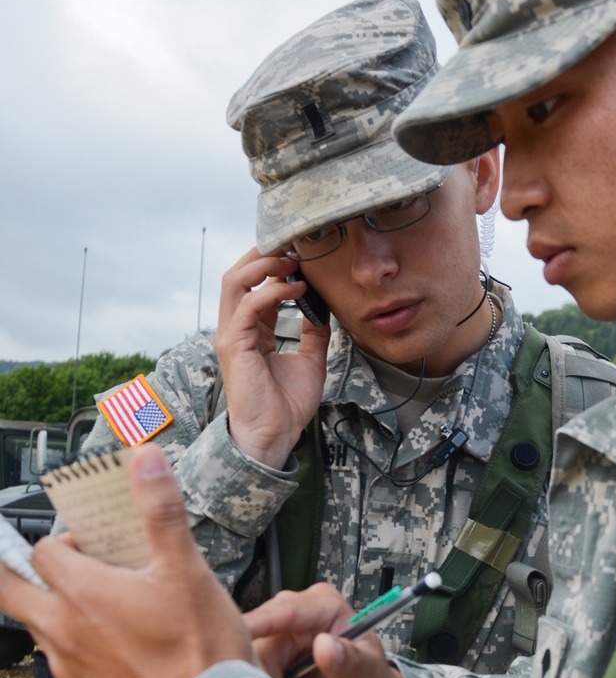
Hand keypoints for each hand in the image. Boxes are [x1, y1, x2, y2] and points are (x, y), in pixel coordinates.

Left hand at [0, 447, 252, 677]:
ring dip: (58, 615)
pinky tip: (122, 654)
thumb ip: (159, 511)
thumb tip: (144, 457)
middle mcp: (62, 632)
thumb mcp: (187, 570)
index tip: (92, 545)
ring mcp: (68, 672)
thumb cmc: (202, 652)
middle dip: (19, 572)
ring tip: (105, 613)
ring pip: (41, 631)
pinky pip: (65, 668)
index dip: (64, 541)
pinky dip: (81, 653)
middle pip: (11, 591)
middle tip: (44, 565)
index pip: (42, 550)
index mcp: (81, 593)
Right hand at [216, 247, 330, 467]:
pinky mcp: (233, 345)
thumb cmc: (287, 404)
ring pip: (235, 281)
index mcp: (252, 330)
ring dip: (263, 264)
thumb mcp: (310, 359)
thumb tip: (323, 305)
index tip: (303, 251)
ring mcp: (231, 334)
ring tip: (293, 259)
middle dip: (264, 253)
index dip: (276, 264)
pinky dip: (273, 291)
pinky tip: (297, 287)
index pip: (256, 285)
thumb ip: (314, 331)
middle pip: (239, 275)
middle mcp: (237, 328)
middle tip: (295, 243)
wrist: (276, 435)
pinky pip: (249, 306)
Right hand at [248, 584, 406, 677]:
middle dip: (258, 667)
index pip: (285, 611)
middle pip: (256, 636)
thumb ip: (350, 661)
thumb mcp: (368, 677)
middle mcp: (294, 617)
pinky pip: (246, 676)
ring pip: (246, 659)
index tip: (238, 638)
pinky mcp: (263, 661)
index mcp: (323, 606)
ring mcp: (275, 639)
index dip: (259, 624)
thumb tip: (325, 645)